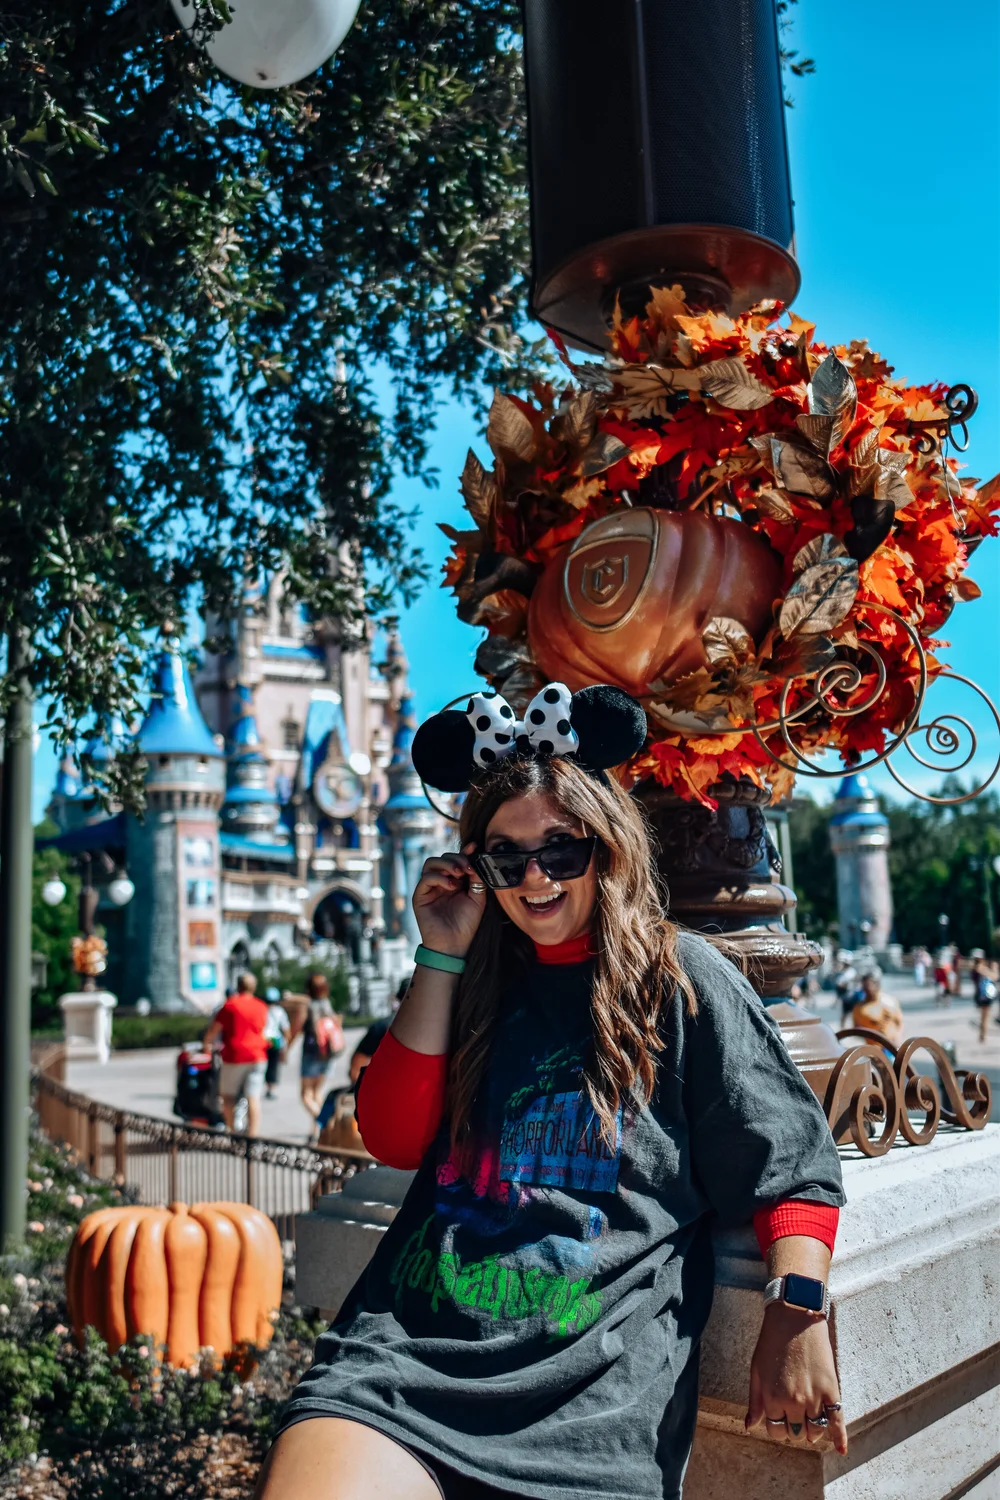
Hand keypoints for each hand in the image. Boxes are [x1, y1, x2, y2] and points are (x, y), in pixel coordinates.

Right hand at [412, 844, 486, 958]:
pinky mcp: (420, 896)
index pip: (456, 860)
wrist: (454, 945)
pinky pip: (426, 878)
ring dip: (447, 864)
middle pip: (443, 858)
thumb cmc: (466, 924)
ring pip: (431, 863)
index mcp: (455, 881)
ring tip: (460, 873)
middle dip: (457, 858)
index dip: (464, 852)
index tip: (475, 847)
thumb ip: (477, 879)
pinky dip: (439, 877)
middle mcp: (441, 882)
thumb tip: (476, 859)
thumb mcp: (477, 898)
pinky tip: (451, 886)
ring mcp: (429, 888)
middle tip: (468, 867)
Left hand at [745, 1303, 846, 1455]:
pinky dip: (840, 1438)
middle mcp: (793, 1402)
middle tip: (792, 1415)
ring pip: (815, 1430)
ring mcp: (814, 1397)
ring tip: (809, 1420)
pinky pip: (837, 1421)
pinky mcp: (831, 1390)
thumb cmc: (772, 1341)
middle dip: (792, 1426)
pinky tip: (841, 1449)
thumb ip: (755, 1401)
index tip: (779, 1419)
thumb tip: (750, 1427)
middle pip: (795, 1432)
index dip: (777, 1426)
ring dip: (811, 1430)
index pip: (775, 1430)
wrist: (796, 1316)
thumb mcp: (756, 1370)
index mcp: (772, 1397)